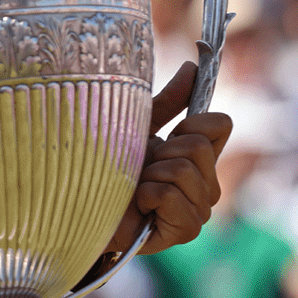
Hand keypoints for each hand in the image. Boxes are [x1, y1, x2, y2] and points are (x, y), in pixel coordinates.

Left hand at [107, 61, 231, 254]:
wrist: (77, 203)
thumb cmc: (103, 165)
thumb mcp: (137, 127)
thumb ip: (168, 102)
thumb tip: (193, 68)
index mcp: (197, 157)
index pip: (221, 124)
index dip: (191, 121)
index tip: (166, 133)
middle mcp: (205, 184)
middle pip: (200, 145)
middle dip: (161, 151)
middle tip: (140, 168)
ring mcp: (198, 209)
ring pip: (186, 170)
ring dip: (150, 175)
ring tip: (134, 188)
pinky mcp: (185, 230)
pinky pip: (175, 197)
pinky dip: (148, 196)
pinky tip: (138, 206)